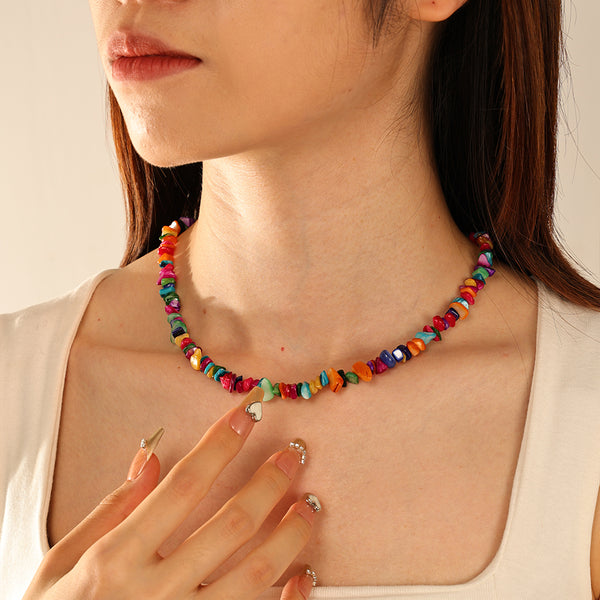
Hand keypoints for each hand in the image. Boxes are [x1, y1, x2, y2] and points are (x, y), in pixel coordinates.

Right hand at [23, 387, 318, 599]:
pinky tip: (304, 574)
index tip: (249, 413)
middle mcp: (155, 592)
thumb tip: (148, 458)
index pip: (185, 485)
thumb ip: (108, 511)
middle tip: (295, 452)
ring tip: (309, 504)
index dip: (222, 443)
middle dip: (270, 480)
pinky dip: (289, 599)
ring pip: (256, 574)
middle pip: (232, 524)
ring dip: (291, 534)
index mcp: (116, 559)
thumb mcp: (59, 566)